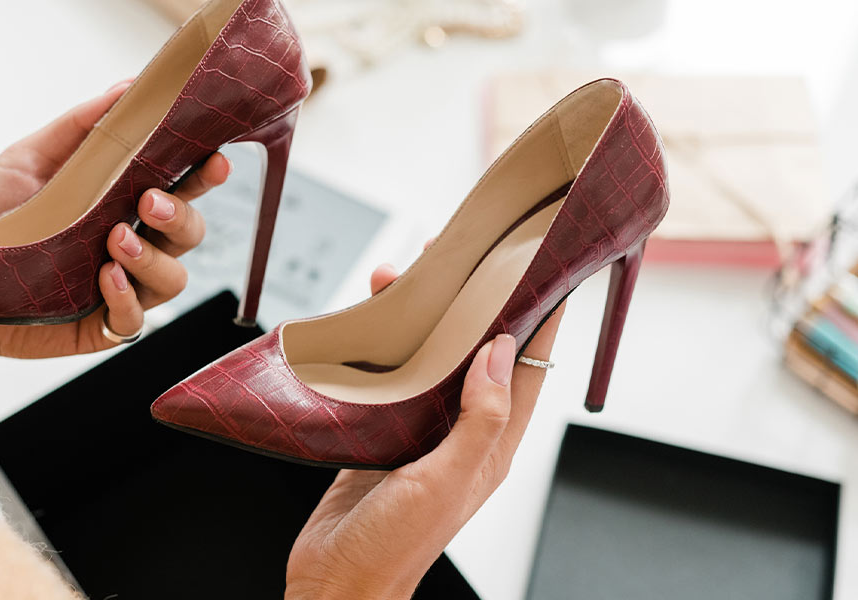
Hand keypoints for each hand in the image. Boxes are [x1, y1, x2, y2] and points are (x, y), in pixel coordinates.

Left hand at [0, 81, 229, 383]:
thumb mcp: (28, 159)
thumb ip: (80, 125)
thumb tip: (128, 86)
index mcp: (122, 202)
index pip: (180, 187)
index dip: (204, 174)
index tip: (214, 159)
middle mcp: (132, 244)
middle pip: (191, 232)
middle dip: (181, 215)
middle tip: (149, 201)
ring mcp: (122, 288)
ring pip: (174, 278)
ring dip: (153, 258)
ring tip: (115, 241)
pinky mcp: (103, 326)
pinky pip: (136, 319)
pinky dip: (126, 298)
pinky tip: (105, 279)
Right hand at [285, 257, 564, 599]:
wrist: (335, 581)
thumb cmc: (394, 547)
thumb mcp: (445, 480)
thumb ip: (479, 418)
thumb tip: (502, 352)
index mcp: (490, 445)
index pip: (527, 369)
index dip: (537, 318)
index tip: (539, 269)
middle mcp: (459, 433)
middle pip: (475, 352)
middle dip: (471, 303)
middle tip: (459, 257)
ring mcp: (419, 432)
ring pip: (428, 358)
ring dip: (419, 318)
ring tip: (401, 279)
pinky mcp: (379, 433)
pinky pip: (387, 377)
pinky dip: (380, 346)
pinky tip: (367, 324)